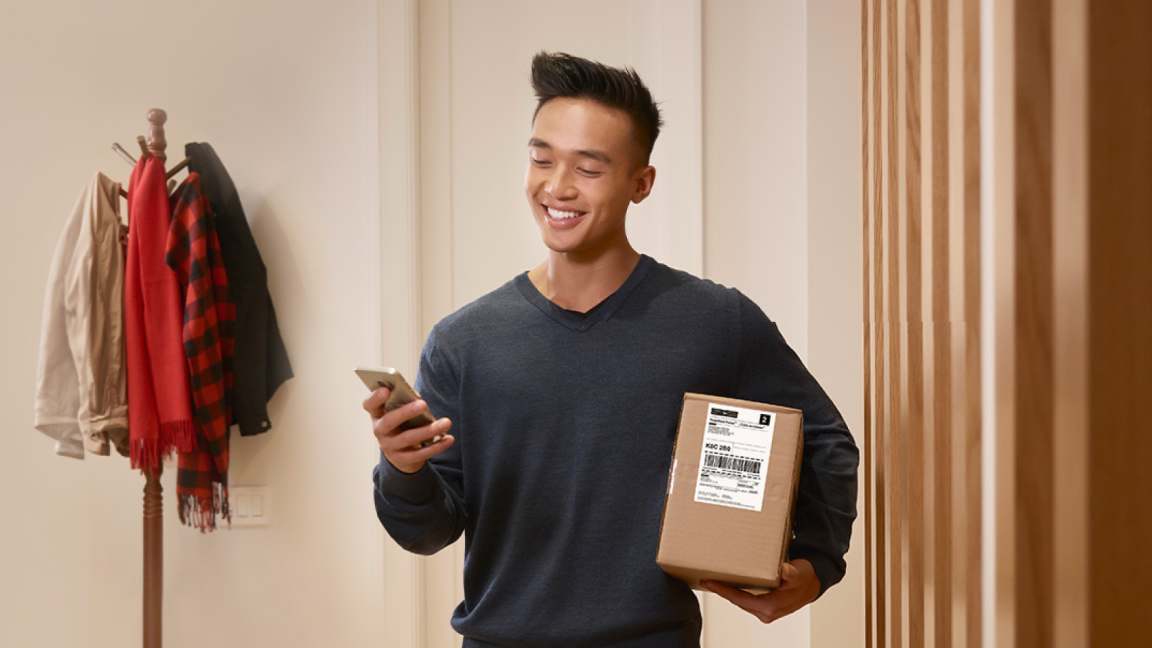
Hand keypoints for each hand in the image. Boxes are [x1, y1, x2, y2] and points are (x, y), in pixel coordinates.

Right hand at [363, 386, 453, 473]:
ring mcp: (390, 447)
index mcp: (377, 415)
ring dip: (429, 430)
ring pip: (409, 438)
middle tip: (423, 404)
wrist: (401, 453)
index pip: (369, 405)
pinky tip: (449, 439)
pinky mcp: (402, 459)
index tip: (386, 390)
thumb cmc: (402, 424)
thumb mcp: (400, 412)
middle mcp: (380, 431)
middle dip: (406, 412)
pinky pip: (420, 454)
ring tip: (447, 422)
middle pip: (389, 421)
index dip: (375, 397)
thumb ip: (406, 402)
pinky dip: (437, 446)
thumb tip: (417, 398)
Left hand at [700, 559, 820, 623]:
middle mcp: (766, 612)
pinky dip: (736, 593)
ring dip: (728, 592)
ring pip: (741, 601)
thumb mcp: (799, 572)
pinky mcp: (765, 608)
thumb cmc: (805, 578)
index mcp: (770, 606)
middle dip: (721, 591)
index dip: (722, 591)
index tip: (709, 582)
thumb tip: (784, 570)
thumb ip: (791, 573)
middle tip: (705, 579)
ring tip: (713, 581)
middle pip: (737, 601)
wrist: (813, 585)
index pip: (739, 599)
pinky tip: (729, 585)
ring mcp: (765, 612)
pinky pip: (746, 600)